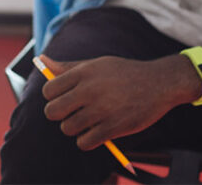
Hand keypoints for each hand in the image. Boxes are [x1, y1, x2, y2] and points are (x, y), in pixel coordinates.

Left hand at [38, 53, 196, 150]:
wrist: (158, 83)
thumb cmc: (123, 73)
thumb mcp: (96, 64)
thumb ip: (68, 66)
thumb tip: (42, 60)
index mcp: (83, 72)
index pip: (49, 90)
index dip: (52, 97)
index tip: (63, 98)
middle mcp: (89, 90)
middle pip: (53, 111)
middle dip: (58, 114)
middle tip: (69, 113)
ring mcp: (101, 110)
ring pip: (68, 128)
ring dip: (73, 128)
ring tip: (84, 122)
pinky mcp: (113, 127)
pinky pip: (85, 142)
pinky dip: (85, 141)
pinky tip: (93, 133)